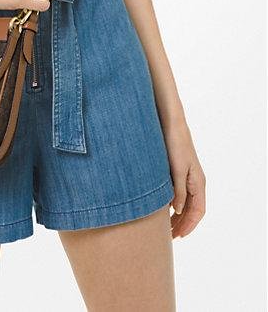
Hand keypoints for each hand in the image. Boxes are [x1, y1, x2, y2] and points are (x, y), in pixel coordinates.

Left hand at [163, 118, 205, 238]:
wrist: (171, 124)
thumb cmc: (175, 144)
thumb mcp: (176, 169)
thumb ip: (178, 190)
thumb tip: (177, 210)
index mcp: (198, 182)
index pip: (198, 211)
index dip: (189, 225)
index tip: (179, 236)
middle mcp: (195, 181)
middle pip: (192, 209)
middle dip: (183, 224)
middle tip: (170, 237)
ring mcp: (188, 176)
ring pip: (186, 202)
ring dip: (178, 216)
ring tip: (166, 227)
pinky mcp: (178, 171)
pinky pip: (179, 193)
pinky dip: (173, 204)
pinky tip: (162, 208)